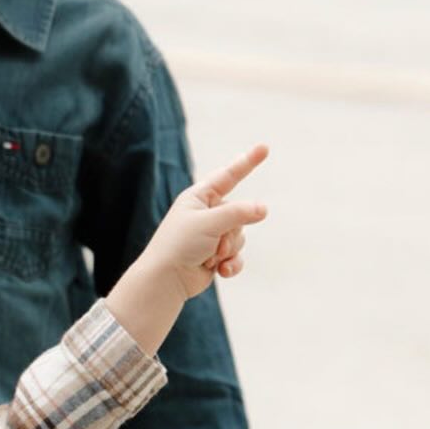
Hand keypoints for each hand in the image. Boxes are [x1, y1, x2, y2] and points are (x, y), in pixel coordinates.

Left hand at [147, 142, 269, 298]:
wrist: (165, 280)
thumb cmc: (179, 245)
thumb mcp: (210, 222)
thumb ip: (239, 213)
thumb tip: (263, 209)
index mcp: (198, 197)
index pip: (228, 176)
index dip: (247, 163)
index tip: (264, 148)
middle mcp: (206, 214)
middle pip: (239, 215)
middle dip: (230, 233)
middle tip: (214, 243)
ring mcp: (212, 235)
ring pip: (240, 237)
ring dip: (228, 250)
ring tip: (209, 257)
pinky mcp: (216, 256)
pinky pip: (237, 256)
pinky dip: (231, 264)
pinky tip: (221, 272)